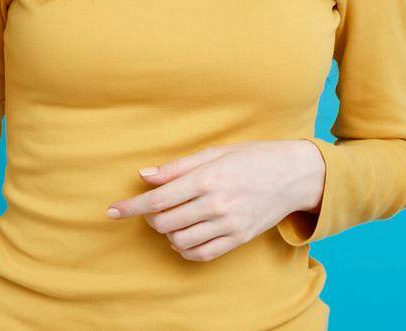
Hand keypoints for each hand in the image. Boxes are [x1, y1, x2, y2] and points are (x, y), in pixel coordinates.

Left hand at [105, 140, 325, 260]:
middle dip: (151, 217)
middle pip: (165, 222)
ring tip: (173, 219)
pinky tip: (185, 236)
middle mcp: (216, 203)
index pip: (158, 198)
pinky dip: (185, 249)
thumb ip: (178, 167)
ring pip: (179, 240)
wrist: (293, 175)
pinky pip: (201, 254)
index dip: (131, 207)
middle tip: (155, 207)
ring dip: (168, 233)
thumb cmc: (252, 157)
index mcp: (208, 177)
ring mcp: (228, 224)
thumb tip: (144, 176)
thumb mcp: (215, 152)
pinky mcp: (238, 239)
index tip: (111, 212)